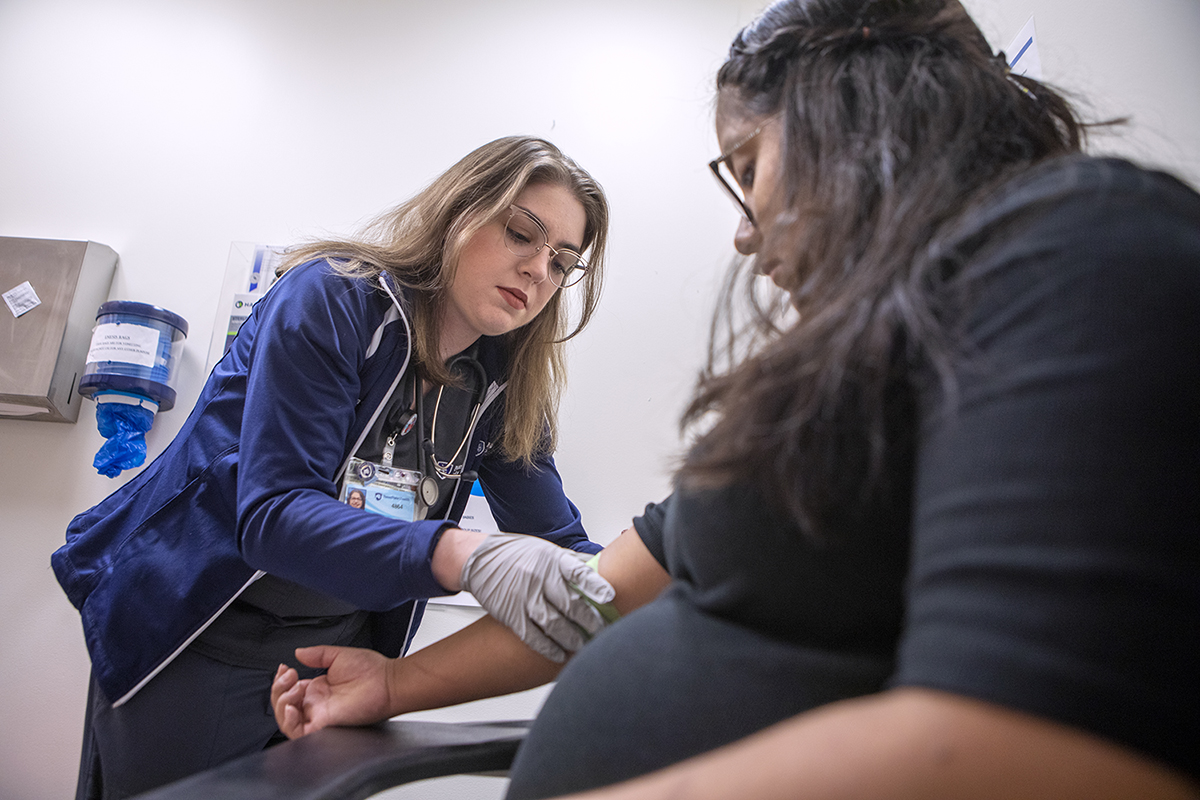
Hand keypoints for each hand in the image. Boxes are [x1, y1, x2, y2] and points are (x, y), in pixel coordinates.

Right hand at [271, 646, 393, 738]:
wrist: (388, 682)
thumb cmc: (372, 670)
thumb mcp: (338, 656)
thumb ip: (317, 654)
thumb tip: (298, 652)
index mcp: (318, 689)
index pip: (289, 691)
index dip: (281, 681)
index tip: (284, 668)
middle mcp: (316, 704)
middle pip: (283, 705)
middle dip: (278, 689)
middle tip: (289, 675)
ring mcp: (319, 715)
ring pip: (286, 720)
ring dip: (281, 703)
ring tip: (293, 688)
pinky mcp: (324, 725)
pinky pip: (298, 732)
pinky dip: (288, 721)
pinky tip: (291, 705)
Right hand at [459, 532, 615, 661]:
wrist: (480, 558)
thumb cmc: (517, 554)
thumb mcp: (547, 550)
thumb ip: (572, 562)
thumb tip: (601, 565)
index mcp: (552, 560)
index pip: (578, 572)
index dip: (595, 585)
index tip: (610, 597)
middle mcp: (540, 578)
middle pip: (571, 604)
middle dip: (591, 621)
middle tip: (604, 632)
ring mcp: (525, 598)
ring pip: (554, 624)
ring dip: (572, 638)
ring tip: (585, 646)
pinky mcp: (511, 615)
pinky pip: (532, 636)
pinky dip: (548, 648)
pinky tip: (560, 655)